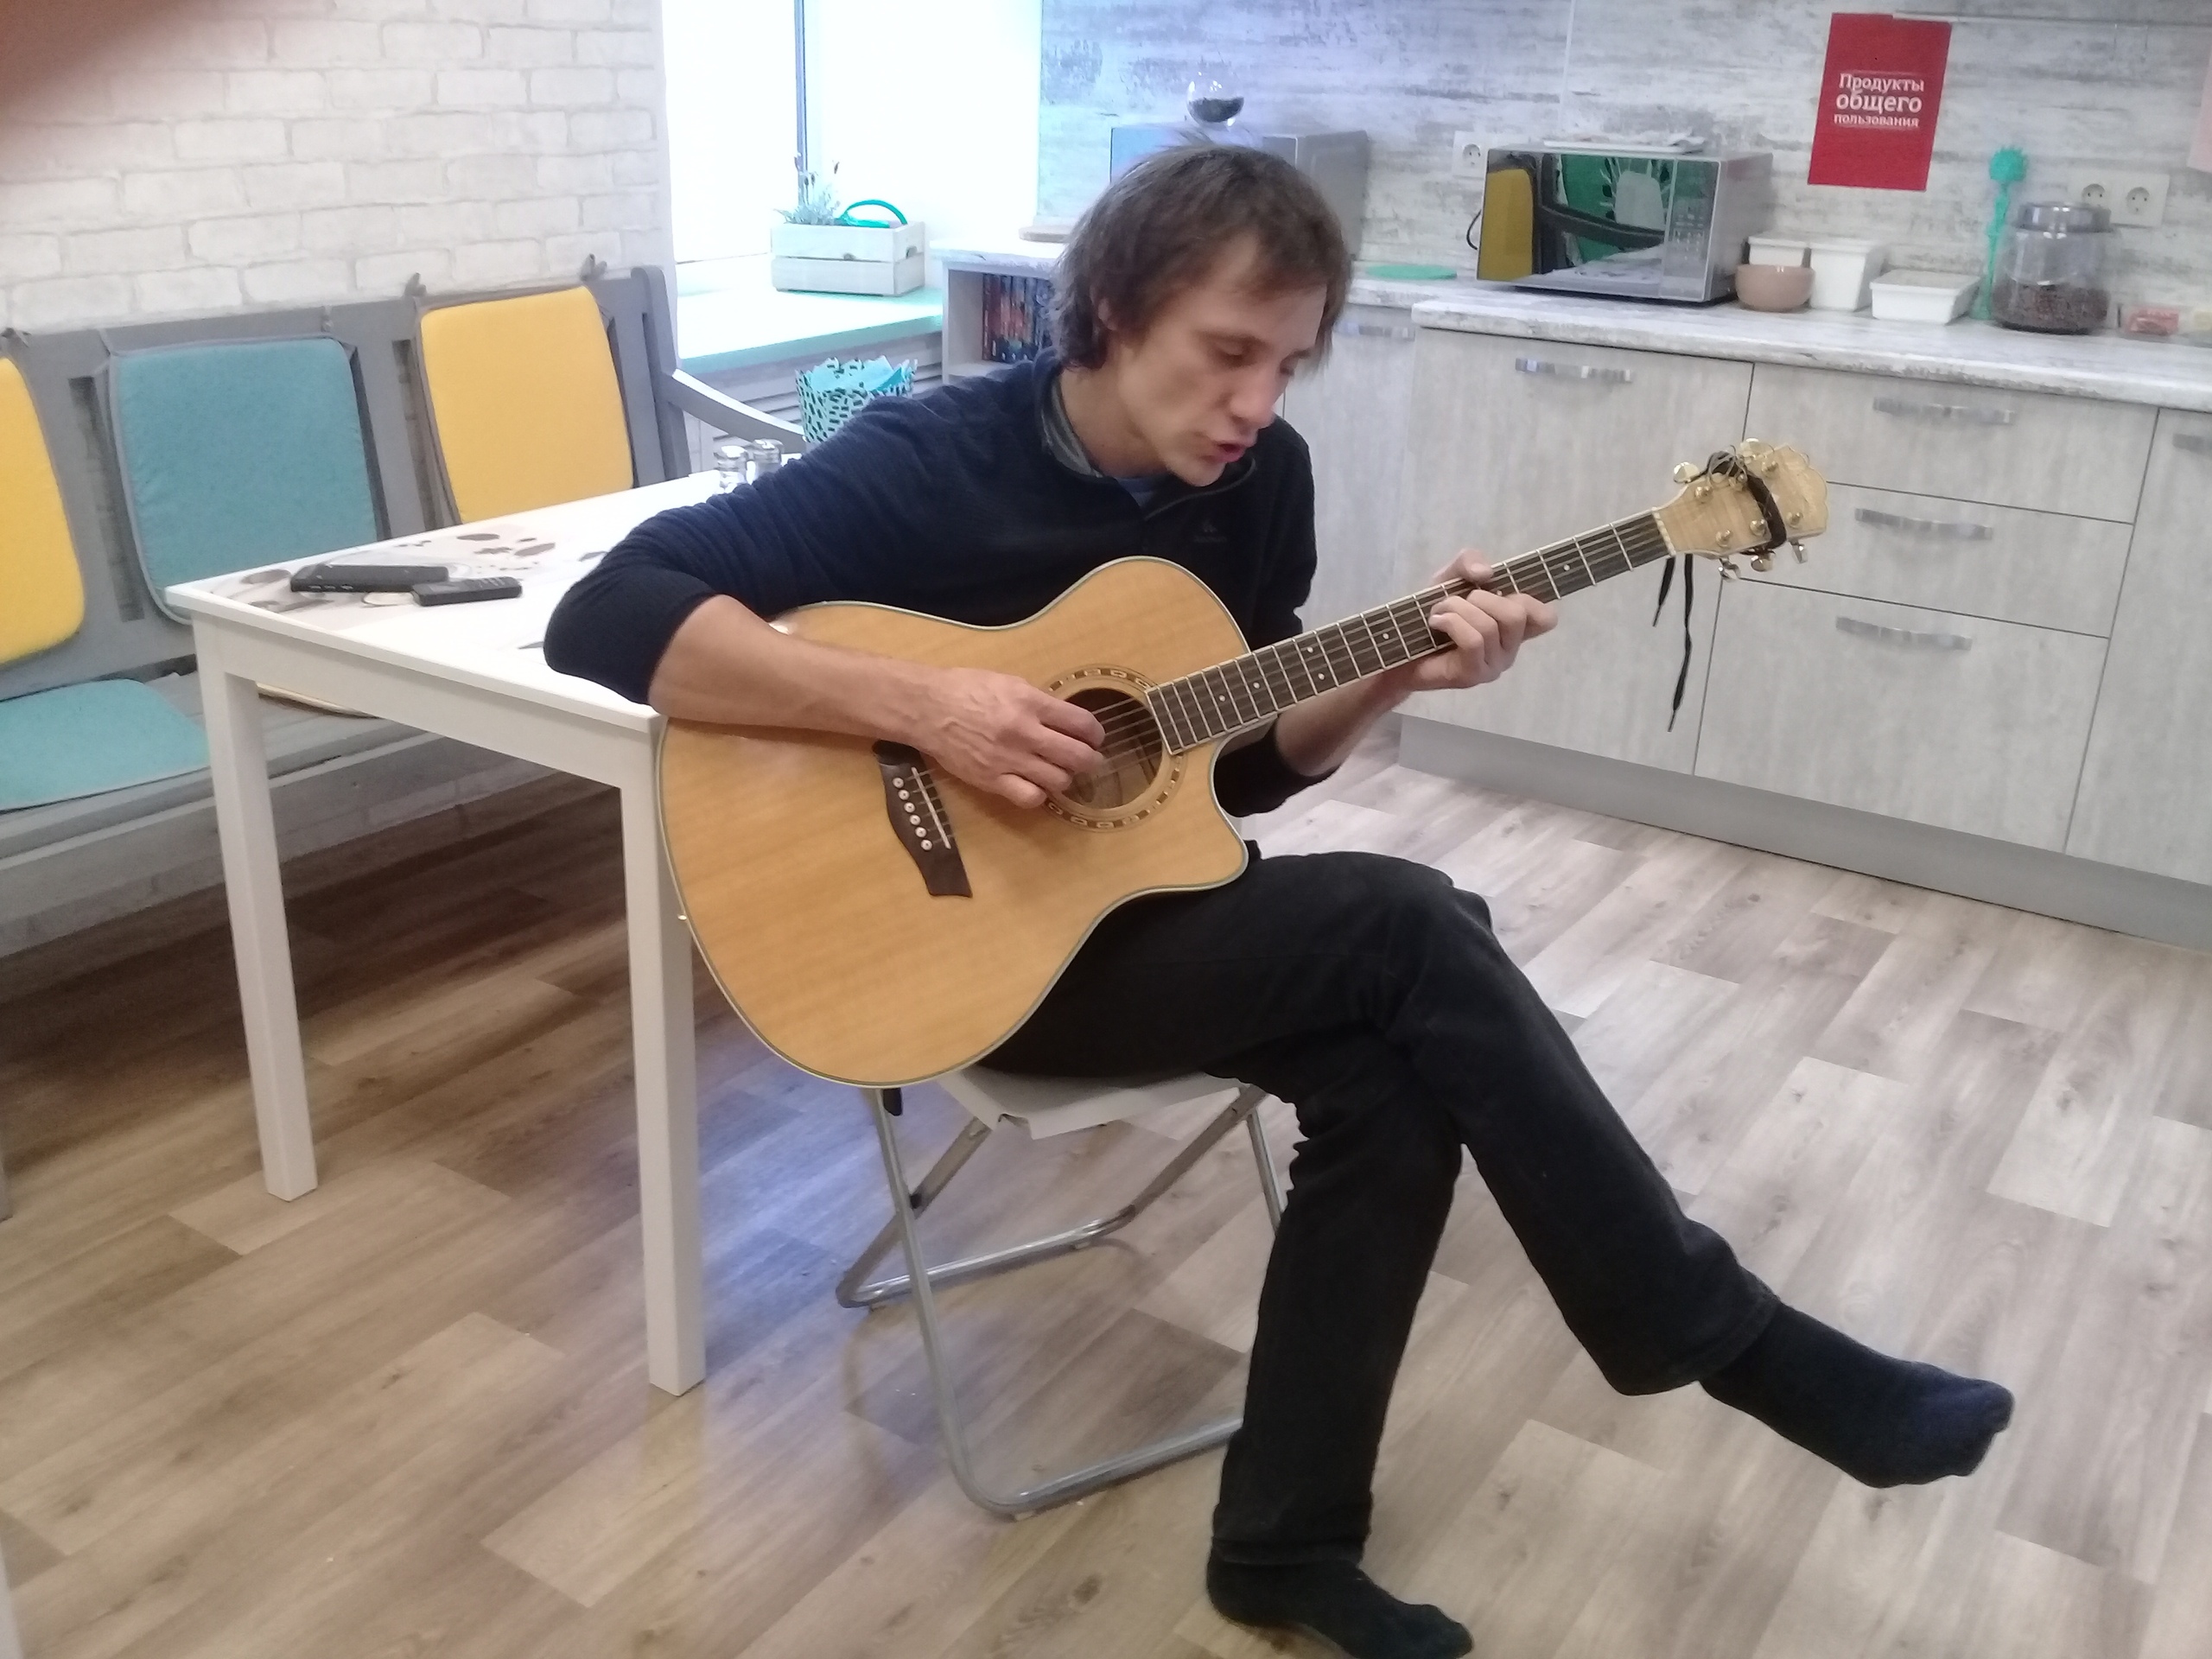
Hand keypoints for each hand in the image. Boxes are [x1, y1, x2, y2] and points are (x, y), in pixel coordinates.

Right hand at [909, 667, 1103, 807]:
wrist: (927, 709)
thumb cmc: (966, 690)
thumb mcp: (1009, 683)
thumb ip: (1039, 702)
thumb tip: (1067, 720)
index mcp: (1029, 702)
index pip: (1081, 723)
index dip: (1096, 733)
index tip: (1094, 737)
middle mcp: (1023, 732)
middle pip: (1077, 756)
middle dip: (1090, 760)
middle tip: (1088, 759)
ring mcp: (1008, 759)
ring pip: (1058, 780)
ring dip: (1065, 777)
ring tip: (1058, 770)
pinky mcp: (992, 780)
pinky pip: (1030, 797)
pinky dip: (1039, 794)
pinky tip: (1035, 785)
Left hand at [1394, 549, 1556, 693]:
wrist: (1398, 645)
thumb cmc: (1432, 613)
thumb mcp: (1450, 577)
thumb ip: (1469, 562)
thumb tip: (1487, 572)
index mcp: (1513, 627)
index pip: (1546, 618)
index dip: (1530, 599)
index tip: (1501, 591)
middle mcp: (1509, 648)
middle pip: (1517, 614)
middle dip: (1482, 598)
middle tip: (1458, 601)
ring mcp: (1493, 666)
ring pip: (1490, 626)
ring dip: (1457, 609)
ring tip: (1439, 612)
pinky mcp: (1472, 675)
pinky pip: (1473, 641)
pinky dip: (1451, 622)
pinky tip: (1436, 622)